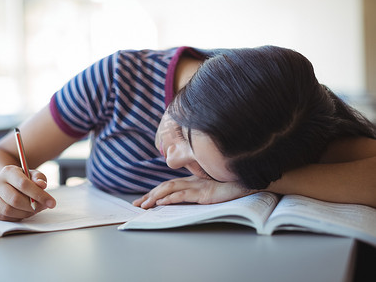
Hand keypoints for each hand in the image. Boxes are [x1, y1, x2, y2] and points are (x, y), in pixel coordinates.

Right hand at [0, 165, 55, 220]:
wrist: (3, 182)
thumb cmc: (22, 179)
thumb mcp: (31, 174)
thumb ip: (39, 178)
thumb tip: (42, 185)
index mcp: (8, 171)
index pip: (24, 184)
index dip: (39, 195)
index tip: (52, 203)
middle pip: (15, 199)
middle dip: (32, 207)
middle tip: (43, 207)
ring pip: (8, 210)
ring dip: (25, 213)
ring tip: (33, 210)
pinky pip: (3, 217)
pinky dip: (16, 217)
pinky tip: (22, 212)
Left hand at [133, 175, 254, 208]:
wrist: (248, 183)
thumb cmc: (233, 186)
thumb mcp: (213, 190)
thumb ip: (201, 192)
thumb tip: (189, 200)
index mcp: (194, 180)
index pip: (169, 185)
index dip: (155, 192)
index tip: (144, 200)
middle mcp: (193, 181)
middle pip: (165, 186)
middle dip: (149, 195)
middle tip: (137, 205)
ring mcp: (198, 185)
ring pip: (170, 189)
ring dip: (155, 197)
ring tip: (145, 205)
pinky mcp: (204, 192)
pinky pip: (183, 195)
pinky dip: (171, 198)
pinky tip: (162, 202)